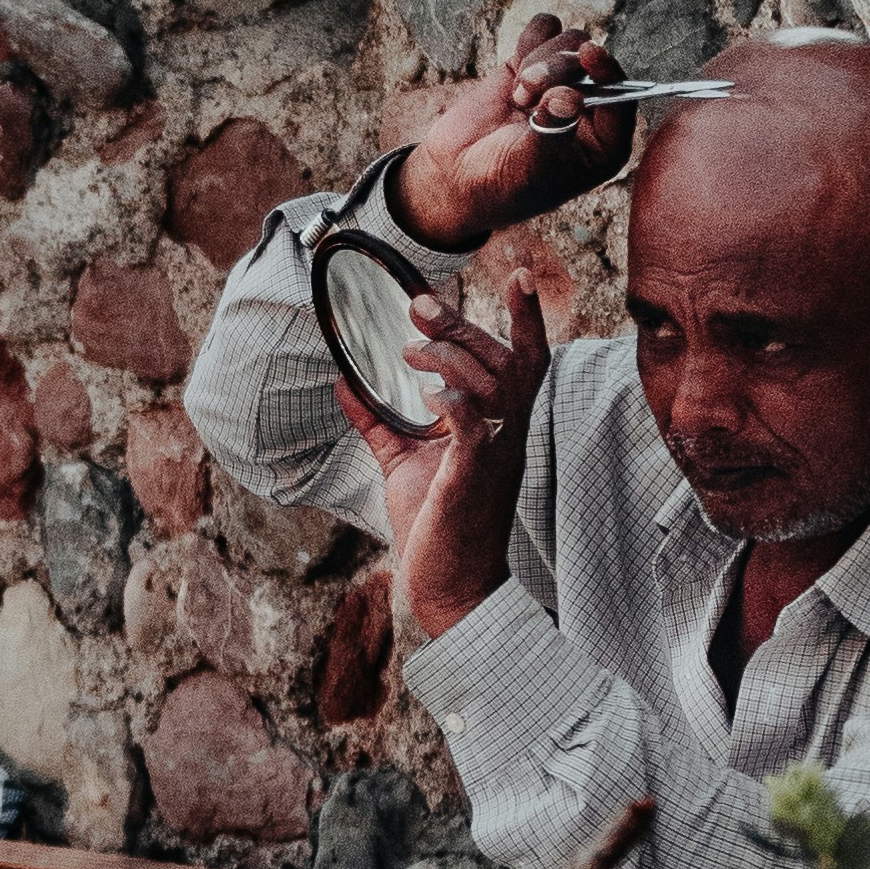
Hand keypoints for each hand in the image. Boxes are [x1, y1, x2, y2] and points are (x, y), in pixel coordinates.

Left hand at [329, 274, 550, 643]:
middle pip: (507, 360)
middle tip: (420, 307)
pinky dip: (452, 401)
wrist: (450, 590)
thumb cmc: (437, 527)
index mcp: (498, 427)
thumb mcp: (403, 462)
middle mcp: (507, 436)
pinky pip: (475, 427)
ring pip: (494, 384)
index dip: (524, 319)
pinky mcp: (471, 479)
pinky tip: (425, 395)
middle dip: (464, 326)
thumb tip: (345, 384)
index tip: (510, 278)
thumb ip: (378, 421)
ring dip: (450, 358)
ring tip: (410, 354)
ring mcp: (494, 456)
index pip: (523, 361)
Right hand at [384, 23, 634, 250]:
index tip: (588, 54)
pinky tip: (516, 72)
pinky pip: (546, 30)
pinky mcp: (533, 64)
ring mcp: (562, 83)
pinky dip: (532, 41)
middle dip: (558, 70)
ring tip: (519, 94)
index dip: (608, 73)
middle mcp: (591, 110)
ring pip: (570, 42)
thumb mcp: (530, 167)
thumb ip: (553, 130)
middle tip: (525, 94)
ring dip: (541, 60)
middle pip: (592, 63)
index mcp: (604, 144)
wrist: (455, 176)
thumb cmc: (501, 183)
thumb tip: (570, 96)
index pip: (622, 98)